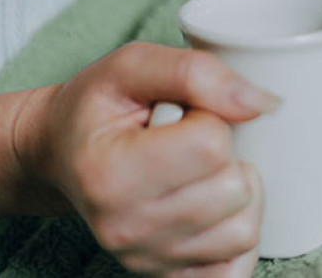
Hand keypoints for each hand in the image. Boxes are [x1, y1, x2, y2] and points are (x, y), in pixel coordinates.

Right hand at [14, 42, 280, 276]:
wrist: (60, 153)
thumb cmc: (97, 107)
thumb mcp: (132, 65)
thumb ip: (196, 72)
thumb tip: (260, 104)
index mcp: (110, 173)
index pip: (211, 144)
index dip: (210, 117)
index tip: (181, 115)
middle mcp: (124, 227)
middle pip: (233, 190)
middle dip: (225, 156)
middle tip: (189, 143)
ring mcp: (146, 259)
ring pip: (244, 230)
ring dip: (236, 193)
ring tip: (200, 173)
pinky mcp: (167, 277)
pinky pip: (237, 267)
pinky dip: (236, 233)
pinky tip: (212, 208)